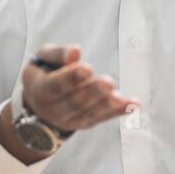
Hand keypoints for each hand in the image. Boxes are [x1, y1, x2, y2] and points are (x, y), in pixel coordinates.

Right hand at [22, 43, 137, 133]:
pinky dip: (120, 112)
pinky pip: (105, 117)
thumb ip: (58, 54)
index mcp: (41, 91)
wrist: (41, 105)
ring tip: (120, 97)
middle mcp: (56, 110)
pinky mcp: (88, 123)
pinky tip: (134, 105)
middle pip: (75, 102)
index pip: (56, 86)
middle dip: (93, 92)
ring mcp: (72, 120)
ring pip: (91, 113)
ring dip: (107, 105)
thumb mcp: (44, 58)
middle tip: (107, 82)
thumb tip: (76, 50)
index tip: (87, 68)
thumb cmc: (45, 73)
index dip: (71, 78)